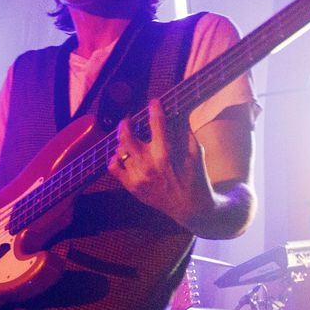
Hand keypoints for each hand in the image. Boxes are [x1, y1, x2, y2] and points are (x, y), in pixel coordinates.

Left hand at [110, 99, 210, 228]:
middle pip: (126, 135)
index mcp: (166, 154)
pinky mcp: (132, 187)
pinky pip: (113, 167)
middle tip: (129, 118)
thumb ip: (184, 131)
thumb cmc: (196, 177)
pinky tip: (123, 154)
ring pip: (120, 150)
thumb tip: (177, 111)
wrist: (191, 208)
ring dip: (123, 140)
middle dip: (126, 122)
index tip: (154, 101)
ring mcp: (137, 177)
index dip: (154, 108)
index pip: (156, 123)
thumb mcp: (196, 152)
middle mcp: (148, 165)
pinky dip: (116, 158)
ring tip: (128, 136)